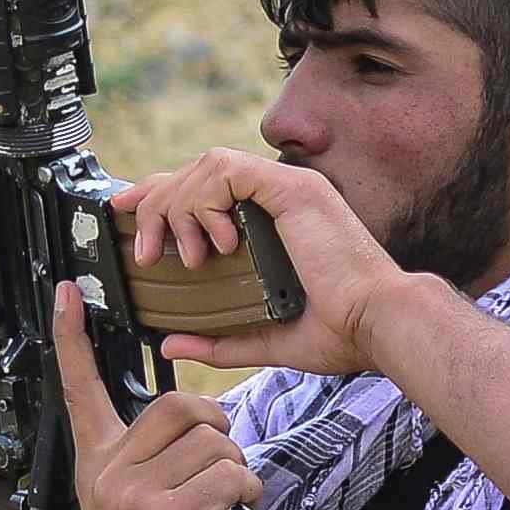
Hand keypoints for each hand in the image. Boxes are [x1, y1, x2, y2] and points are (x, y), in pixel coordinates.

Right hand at [59, 291, 257, 509]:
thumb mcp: (129, 509)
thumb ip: (145, 462)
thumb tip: (197, 424)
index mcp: (94, 464)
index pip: (78, 390)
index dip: (73, 339)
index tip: (67, 292)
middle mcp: (106, 472)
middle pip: (178, 405)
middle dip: (218, 427)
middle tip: (222, 463)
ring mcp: (134, 493)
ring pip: (214, 442)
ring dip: (237, 469)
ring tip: (225, 501)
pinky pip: (230, 474)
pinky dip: (246, 491)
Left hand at [110, 149, 398, 376]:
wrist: (380, 327)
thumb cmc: (344, 332)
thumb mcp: (265, 340)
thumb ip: (218, 340)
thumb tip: (171, 344)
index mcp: (278, 219)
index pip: (209, 186)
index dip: (164, 192)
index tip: (129, 211)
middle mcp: (283, 194)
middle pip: (199, 169)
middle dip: (157, 200)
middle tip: (144, 247)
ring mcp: (290, 187)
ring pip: (207, 165)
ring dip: (178, 205)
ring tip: (182, 254)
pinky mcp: (294, 190)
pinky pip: (229, 171)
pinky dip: (206, 201)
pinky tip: (211, 241)